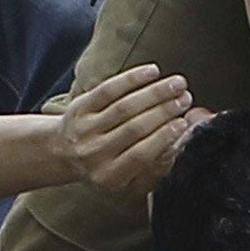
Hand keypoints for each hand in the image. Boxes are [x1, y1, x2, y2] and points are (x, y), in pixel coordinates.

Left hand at [54, 64, 193, 193]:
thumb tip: (183, 140)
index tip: (184, 122)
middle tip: (185, 98)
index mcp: (109, 176)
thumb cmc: (105, 165)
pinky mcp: (79, 107)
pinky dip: (131, 79)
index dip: (163, 137)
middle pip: (134, 128)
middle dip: (164, 111)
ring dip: (154, 93)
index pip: (140, 155)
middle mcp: (93, 154)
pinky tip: (152, 72)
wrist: (63, 152)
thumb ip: (155, 166)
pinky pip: (108, 89)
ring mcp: (84, 129)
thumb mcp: (128, 178)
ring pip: (124, 107)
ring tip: (177, 84)